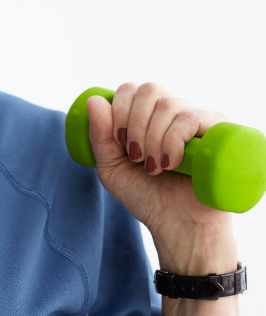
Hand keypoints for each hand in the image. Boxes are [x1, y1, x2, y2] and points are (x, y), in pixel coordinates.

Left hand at [85, 82, 235, 270]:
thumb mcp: (112, 168)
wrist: (179, 226)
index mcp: (150, 117)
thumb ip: (99, 137)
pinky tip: (169, 164)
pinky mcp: (220, 133)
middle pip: (149, 89)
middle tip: (134, 155)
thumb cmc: (147, 197)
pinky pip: (191, 118)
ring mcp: (199, 121)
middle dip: (133, 122)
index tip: (118, 142)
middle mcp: (176, 113)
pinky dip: (172, 140)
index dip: (119, 109)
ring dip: (152, 138)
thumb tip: (95, 99)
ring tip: (153, 168)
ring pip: (169, 105)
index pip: (133, 89)